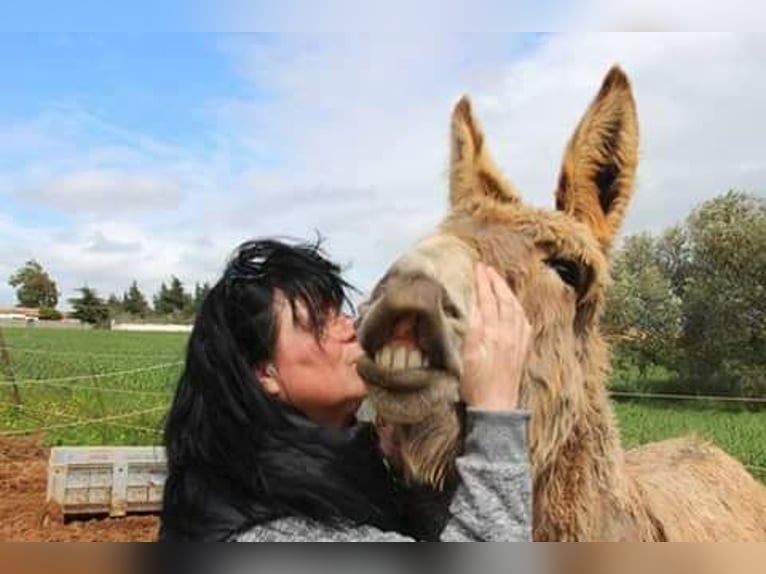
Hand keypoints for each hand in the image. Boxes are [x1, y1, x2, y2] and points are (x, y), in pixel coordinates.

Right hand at [459, 262, 531, 410]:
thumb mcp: (465, 355)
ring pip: (515, 308)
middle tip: (487, 268)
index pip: (486, 299)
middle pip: (503, 300)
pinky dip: (518, 309)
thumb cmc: (474, 384)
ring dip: (507, 292)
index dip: (482, 282)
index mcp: (491, 333)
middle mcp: (507, 334)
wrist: (495, 407)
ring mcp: (518, 341)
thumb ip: (470, 329)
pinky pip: (524, 322)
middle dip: (495, 281)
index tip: (477, 267)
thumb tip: (473, 306)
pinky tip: (515, 307)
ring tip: (500, 281)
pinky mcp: (522, 350)